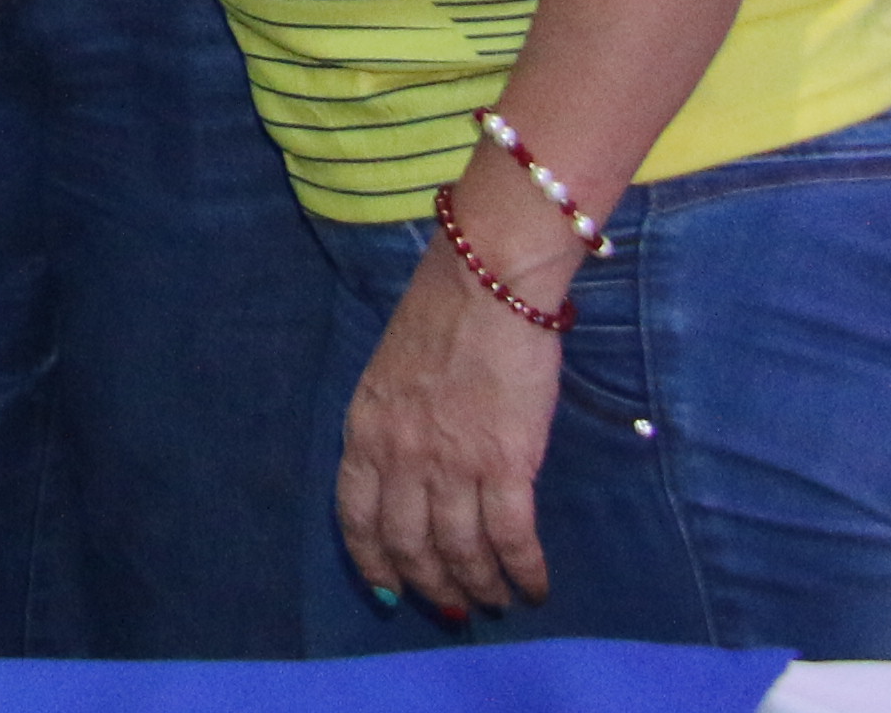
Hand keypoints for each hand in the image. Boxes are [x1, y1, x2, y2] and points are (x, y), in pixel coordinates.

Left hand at [340, 231, 570, 620]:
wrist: (487, 282)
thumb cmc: (442, 319)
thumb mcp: (389, 376)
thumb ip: (392, 429)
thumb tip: (411, 481)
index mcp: (364, 430)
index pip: (355, 517)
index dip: (374, 562)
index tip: (390, 593)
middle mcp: (400, 455)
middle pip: (410, 544)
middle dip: (432, 585)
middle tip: (456, 607)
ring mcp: (451, 462)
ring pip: (461, 551)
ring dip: (481, 586)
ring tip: (498, 601)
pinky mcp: (504, 463)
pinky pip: (511, 538)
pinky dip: (524, 571)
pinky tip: (534, 586)